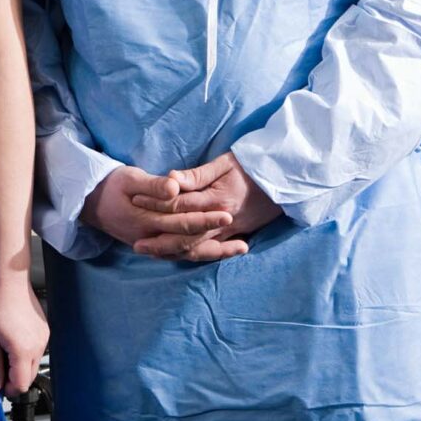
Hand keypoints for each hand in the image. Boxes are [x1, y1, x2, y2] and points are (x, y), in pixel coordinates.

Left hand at [0, 273, 48, 398]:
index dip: (8, 389)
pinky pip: (37, 351)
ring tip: (4, 348)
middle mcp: (38, 346)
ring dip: (19, 365)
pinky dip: (26, 353)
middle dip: (13, 378)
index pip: (20, 385)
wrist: (10, 281)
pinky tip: (13, 339)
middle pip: (29, 377)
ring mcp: (44, 338)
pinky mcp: (45, 331)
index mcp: (23, 351)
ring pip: (33, 364)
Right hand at [81, 165, 236, 256]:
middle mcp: (150, 238)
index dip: (205, 219)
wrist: (90, 203)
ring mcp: (152, 245)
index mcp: (145, 220)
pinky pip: (181, 254)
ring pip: (187, 253)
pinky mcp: (154, 246)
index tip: (226, 213)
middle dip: (216, 236)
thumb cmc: (111, 185)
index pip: (181, 222)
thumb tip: (176, 187)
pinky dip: (201, 254)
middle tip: (241, 232)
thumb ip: (153, 184)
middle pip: (188, 241)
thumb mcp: (129, 178)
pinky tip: (219, 251)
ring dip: (215, 252)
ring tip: (241, 248)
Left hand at [129, 151, 281, 260]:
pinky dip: (194, 256)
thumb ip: (197, 175)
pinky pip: (213, 252)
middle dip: (160, 241)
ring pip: (198, 249)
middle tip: (136, 245)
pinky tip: (179, 257)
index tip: (135, 201)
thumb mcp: (224, 163)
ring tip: (153, 254)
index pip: (179, 205)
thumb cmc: (251, 166)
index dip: (156, 203)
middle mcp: (222, 220)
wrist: (285, 179)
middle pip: (185, 235)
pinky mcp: (238, 236)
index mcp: (216, 199)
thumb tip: (171, 179)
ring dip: (174, 253)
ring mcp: (231, 231)